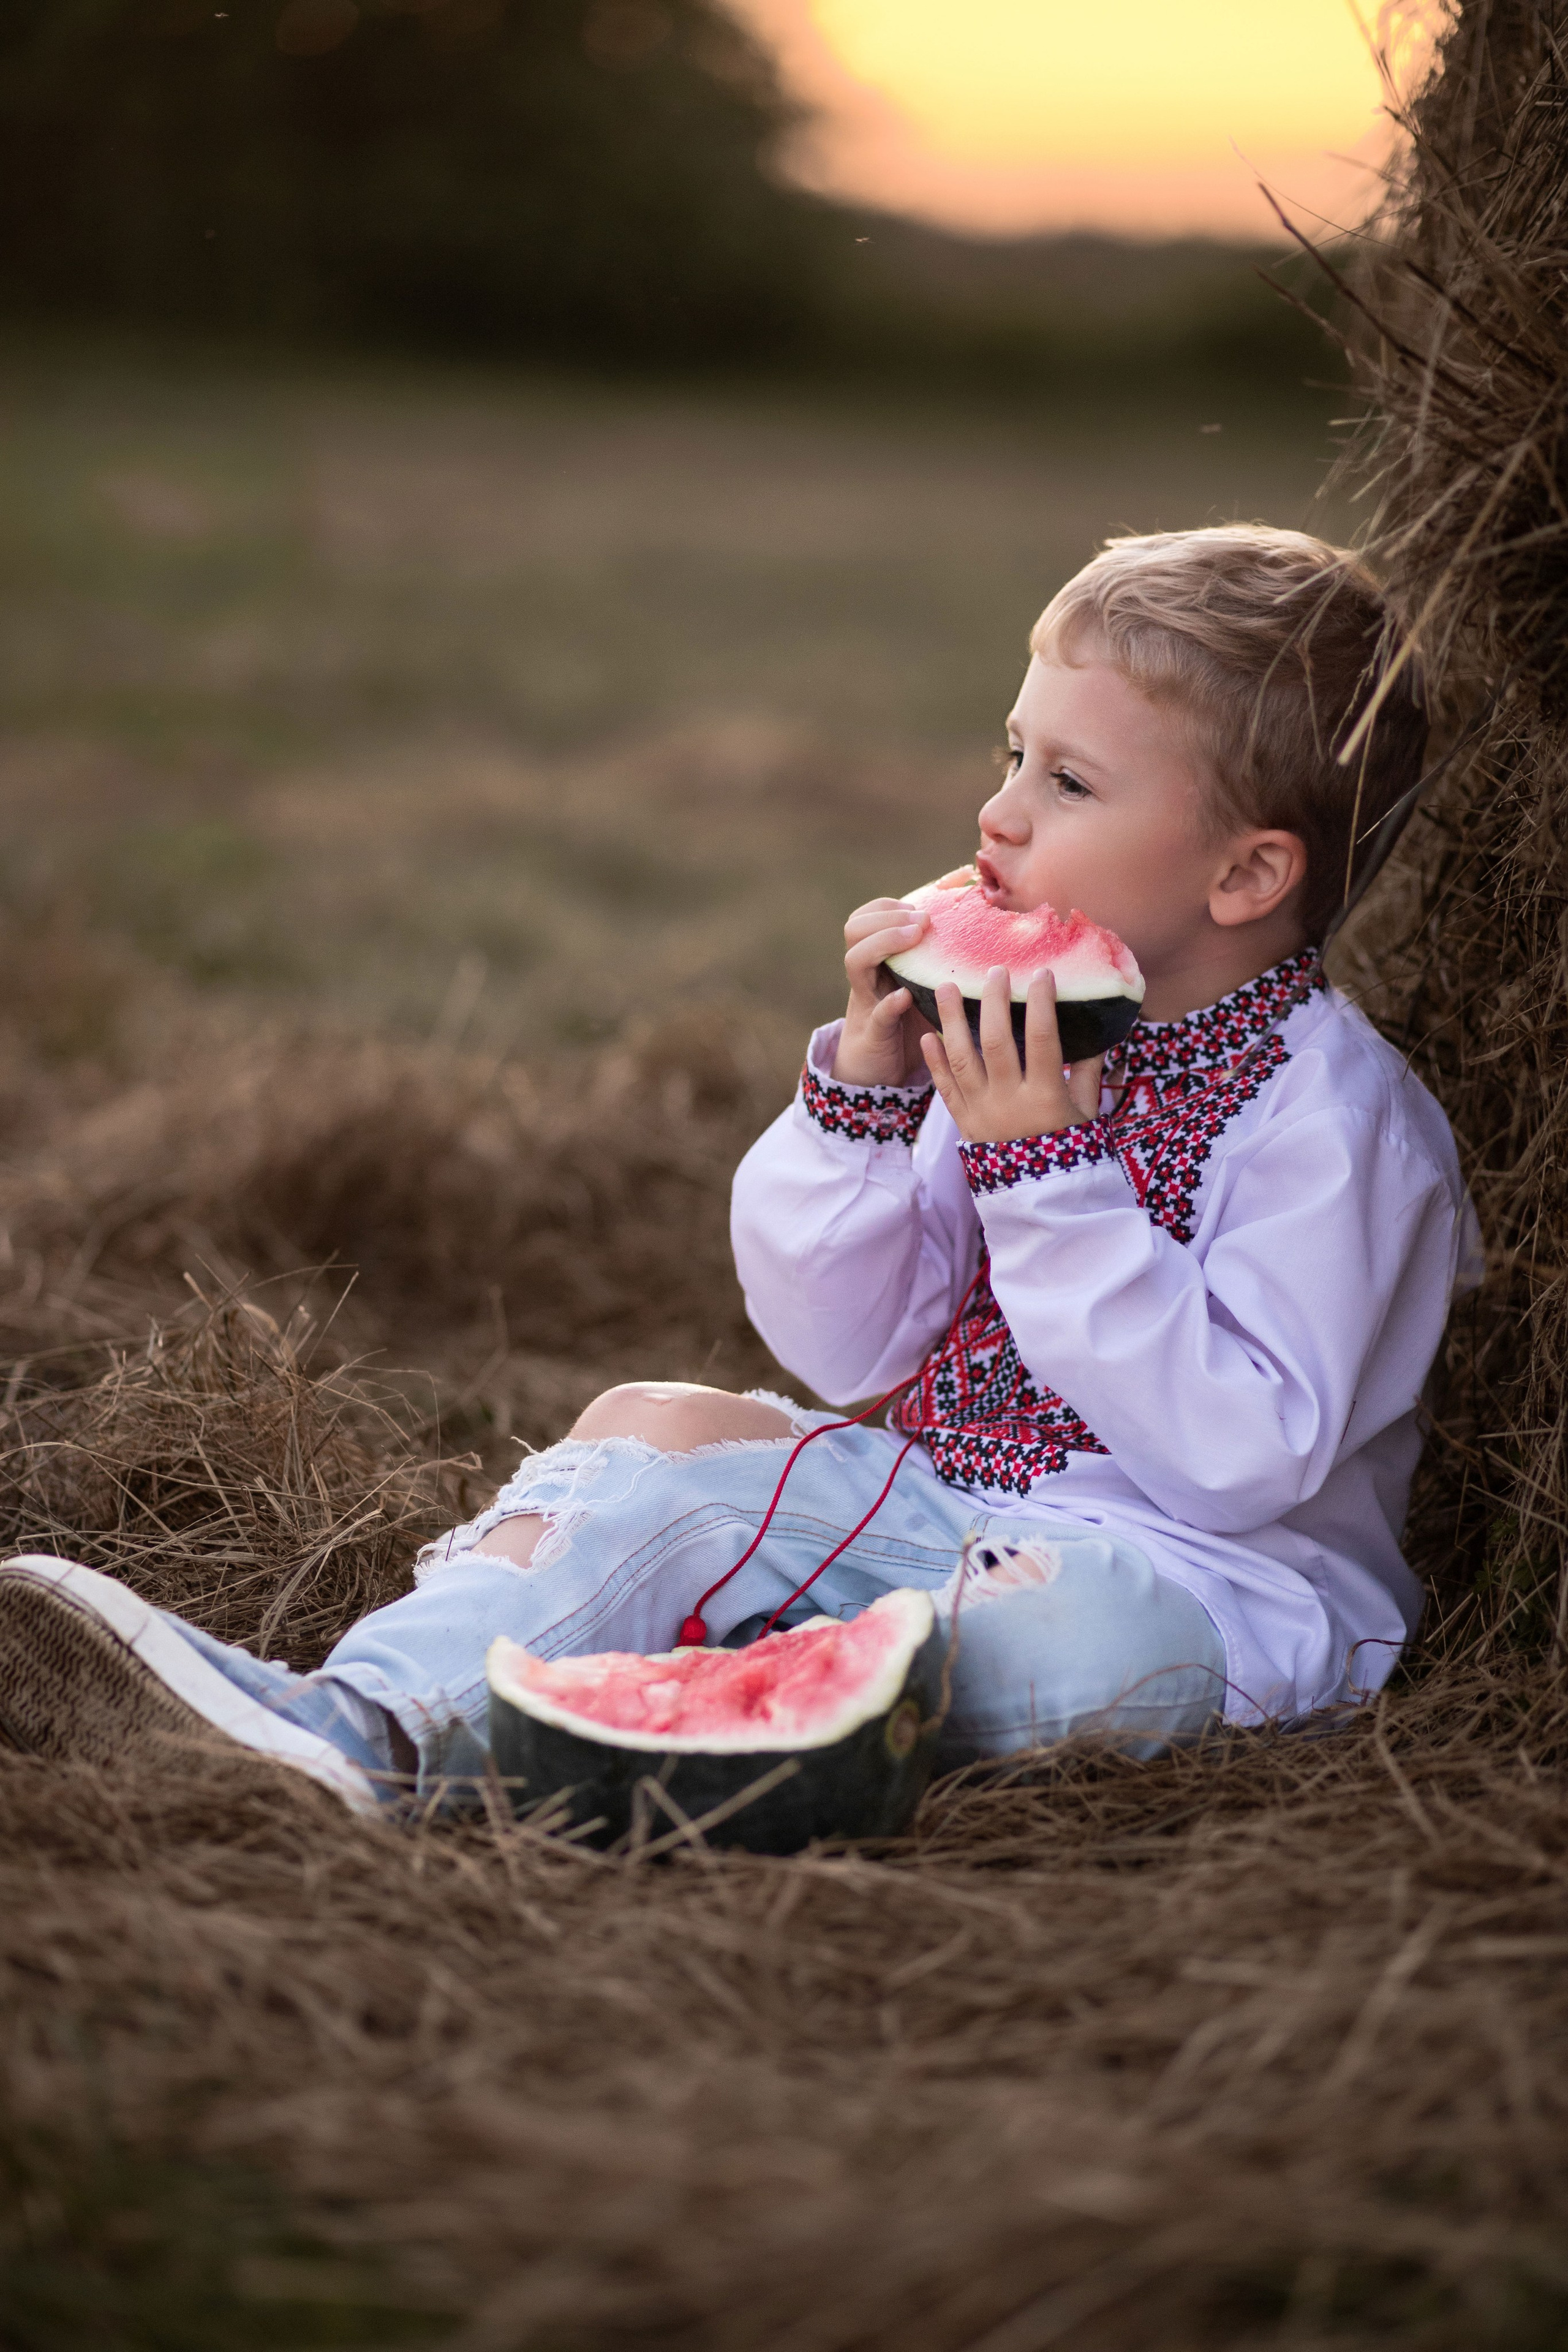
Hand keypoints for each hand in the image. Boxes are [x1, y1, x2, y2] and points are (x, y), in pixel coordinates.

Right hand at [831, 899, 933, 1086]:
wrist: (879, 1074)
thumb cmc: (909, 1025)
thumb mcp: (921, 988)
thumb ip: (936, 963)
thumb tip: (981, 930)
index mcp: (878, 962)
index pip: (866, 918)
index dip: (887, 906)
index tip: (919, 907)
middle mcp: (867, 977)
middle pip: (854, 930)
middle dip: (887, 917)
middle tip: (922, 920)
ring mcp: (866, 1002)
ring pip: (856, 961)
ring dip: (884, 943)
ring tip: (914, 937)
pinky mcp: (874, 1033)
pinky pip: (877, 1014)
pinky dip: (889, 1003)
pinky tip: (905, 996)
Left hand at [921, 966, 1102, 1143]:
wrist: (1040, 1201)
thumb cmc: (1069, 1151)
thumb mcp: (1086, 1113)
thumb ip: (1089, 1072)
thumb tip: (1099, 1032)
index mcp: (1046, 1097)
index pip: (1044, 1040)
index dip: (1042, 1003)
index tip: (1041, 973)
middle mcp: (1009, 1102)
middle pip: (996, 1043)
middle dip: (994, 1003)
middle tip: (994, 970)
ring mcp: (981, 1113)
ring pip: (961, 1060)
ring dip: (951, 1021)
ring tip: (944, 987)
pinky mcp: (963, 1124)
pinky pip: (944, 1089)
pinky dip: (934, 1061)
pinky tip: (928, 1035)